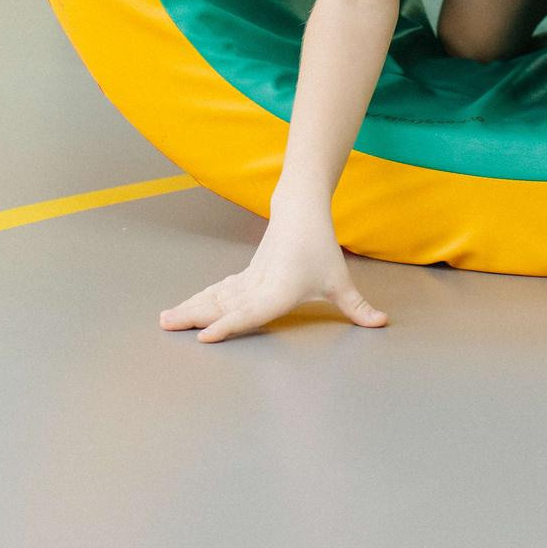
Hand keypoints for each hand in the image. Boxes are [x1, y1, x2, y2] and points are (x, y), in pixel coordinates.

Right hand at [160, 214, 387, 343]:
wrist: (300, 211)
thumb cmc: (319, 246)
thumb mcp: (340, 280)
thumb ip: (357, 306)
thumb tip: (381, 323)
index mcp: (277, 292)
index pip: (250, 313)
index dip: (228, 326)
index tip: (205, 337)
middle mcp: (257, 287)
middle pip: (220, 304)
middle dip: (193, 317)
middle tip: (166, 326)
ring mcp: (248, 280)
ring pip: (214, 297)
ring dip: (190, 308)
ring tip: (166, 319)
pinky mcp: (246, 276)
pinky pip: (219, 291)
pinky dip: (201, 301)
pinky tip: (188, 309)